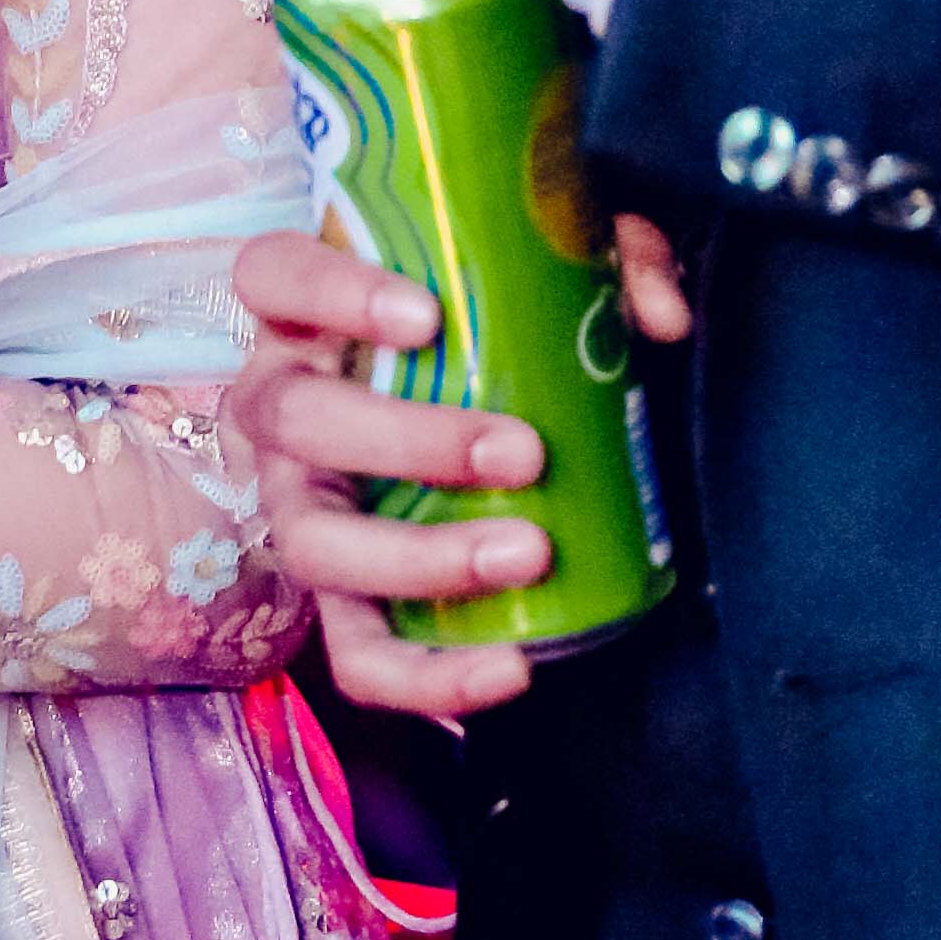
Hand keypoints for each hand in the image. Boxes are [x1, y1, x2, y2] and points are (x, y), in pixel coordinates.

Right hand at [234, 217, 692, 719]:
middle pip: (298, 419)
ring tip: (527, 552)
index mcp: (309, 314)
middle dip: (406, 440)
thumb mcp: (545, 274)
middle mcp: (282, 408)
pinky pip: (356, 654)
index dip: (333, 292)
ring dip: (420, 557)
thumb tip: (666, 317)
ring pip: (316, 543)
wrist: (469, 425)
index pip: (274, 274)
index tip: (426, 318)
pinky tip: (509, 667)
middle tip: (521, 452)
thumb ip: (611, 264)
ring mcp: (300, 507)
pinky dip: (425, 675)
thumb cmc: (486, 330)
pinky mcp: (338, 600)